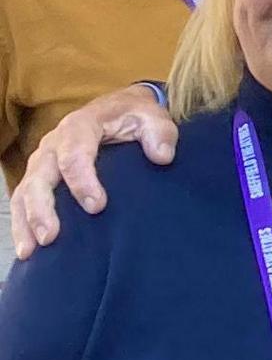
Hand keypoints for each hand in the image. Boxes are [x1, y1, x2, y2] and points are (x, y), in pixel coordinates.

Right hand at [10, 84, 175, 260]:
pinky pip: (22, 200)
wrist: (118, 108)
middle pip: (39, 176)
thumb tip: (162, 157)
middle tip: (51, 237)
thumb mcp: (152, 116)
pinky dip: (21, 224)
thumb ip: (160, 133)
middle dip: (42, 208)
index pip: (74, 154)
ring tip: (31, 251)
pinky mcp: (38, 176)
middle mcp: (54, 144)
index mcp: (80, 126)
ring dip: (25, 222)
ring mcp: (42, 161)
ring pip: (25, 191)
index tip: (97, 207)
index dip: (82, 181)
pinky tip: (27, 249)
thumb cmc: (134, 116)